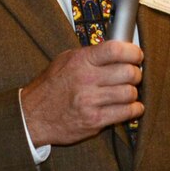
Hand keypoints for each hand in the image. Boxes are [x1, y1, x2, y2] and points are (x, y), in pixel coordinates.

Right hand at [21, 39, 143, 146]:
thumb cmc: (50, 87)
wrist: (32, 116)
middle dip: (136, 73)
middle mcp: (86, 79)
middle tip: (133, 75)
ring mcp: (90, 101)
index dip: (133, 51)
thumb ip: (90, 55)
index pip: (116, 50)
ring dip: (133, 93)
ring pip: (129, 93)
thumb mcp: (65, 61)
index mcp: (80, 60)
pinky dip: (134, 109)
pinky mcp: (94, 120)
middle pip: (128, 72)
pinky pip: (126, 113)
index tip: (136, 55)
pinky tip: (130, 106)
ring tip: (127, 92)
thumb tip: (117, 49)